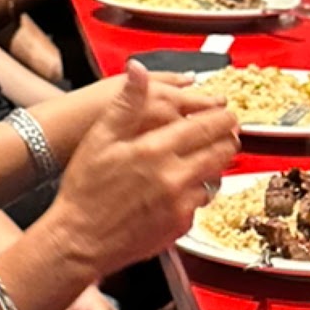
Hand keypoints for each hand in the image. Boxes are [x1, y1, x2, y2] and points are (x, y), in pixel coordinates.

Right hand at [48, 62, 237, 276]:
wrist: (82, 238)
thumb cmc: (87, 188)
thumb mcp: (100, 136)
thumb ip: (126, 103)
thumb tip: (138, 70)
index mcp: (156, 149)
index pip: (207, 127)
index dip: (222, 117)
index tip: (227, 112)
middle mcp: (175, 177)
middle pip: (221, 152)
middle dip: (228, 138)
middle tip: (226, 131)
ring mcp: (182, 204)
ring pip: (216, 178)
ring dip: (215, 165)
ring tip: (205, 156)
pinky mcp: (181, 225)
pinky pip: (200, 203)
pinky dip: (197, 192)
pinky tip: (182, 186)